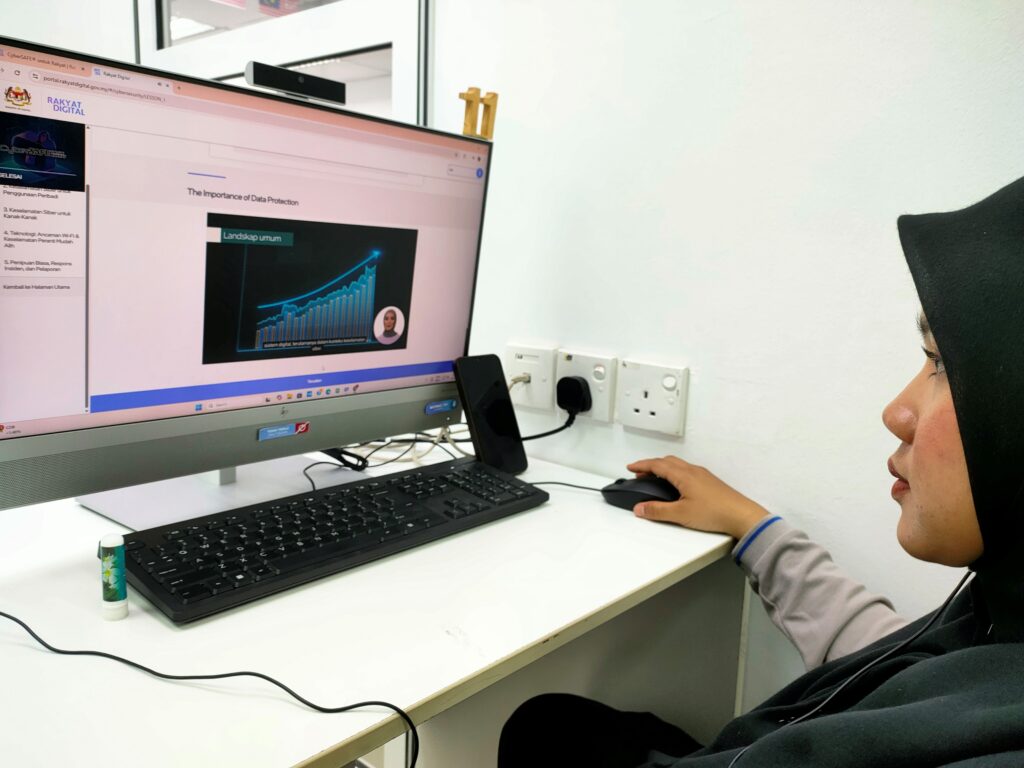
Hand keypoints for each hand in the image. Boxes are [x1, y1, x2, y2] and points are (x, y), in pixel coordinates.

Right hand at [626, 455, 769, 539]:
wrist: (741, 515)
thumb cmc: (715, 512)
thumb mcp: (680, 514)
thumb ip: (657, 511)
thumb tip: (640, 508)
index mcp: (683, 475)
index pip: (657, 465)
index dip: (641, 465)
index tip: (630, 467)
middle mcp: (693, 471)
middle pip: (667, 461)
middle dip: (651, 465)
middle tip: (640, 473)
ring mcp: (703, 475)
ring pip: (678, 465)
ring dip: (664, 468)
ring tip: (656, 479)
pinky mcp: (710, 482)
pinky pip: (687, 471)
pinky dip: (675, 473)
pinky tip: (677, 485)